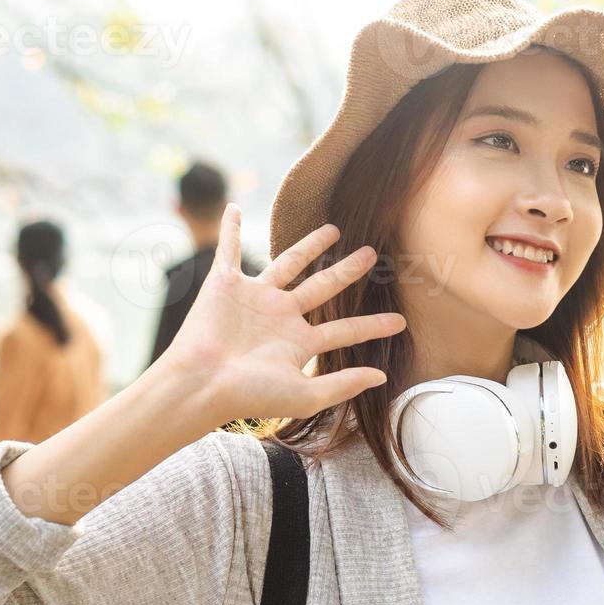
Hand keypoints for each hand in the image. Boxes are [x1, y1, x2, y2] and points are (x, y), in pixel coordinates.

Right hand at [158, 203, 406, 425]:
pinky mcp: (225, 284)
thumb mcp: (305, 395)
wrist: (202, 384)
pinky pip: (227, 250)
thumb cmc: (249, 395)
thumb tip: (382, 376)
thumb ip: (343, 384)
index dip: (374, 326)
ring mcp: (254, 298)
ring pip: (288, 263)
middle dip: (348, 271)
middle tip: (370, 254)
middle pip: (323, 286)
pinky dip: (229, 229)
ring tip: (332, 229)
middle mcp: (280, 316)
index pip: (345, 330)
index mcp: (299, 342)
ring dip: (308, 245)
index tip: (401, 322)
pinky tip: (233, 209)